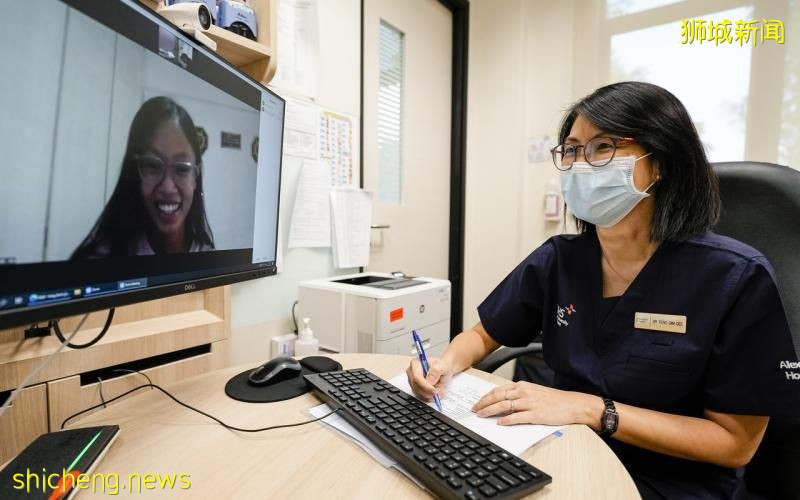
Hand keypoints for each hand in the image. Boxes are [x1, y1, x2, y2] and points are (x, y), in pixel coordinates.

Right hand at [406, 357, 453, 401]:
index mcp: (416, 363)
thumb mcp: (443, 366)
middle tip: (439, 391)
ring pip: (418, 393)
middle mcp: (411, 372)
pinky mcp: (415, 388)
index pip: (416, 377)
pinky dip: (429, 397)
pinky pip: (420, 396)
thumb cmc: (442, 365)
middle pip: (416, 386)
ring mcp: (412, 381)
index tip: (435, 390)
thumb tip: (429, 380)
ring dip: (429, 395)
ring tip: (439, 390)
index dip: (425, 386)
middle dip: (428, 392)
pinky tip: (435, 393)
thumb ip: (436, 371)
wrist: (444, 369)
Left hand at [472, 381, 602, 426]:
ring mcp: (530, 403)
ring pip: (504, 405)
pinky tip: (499, 423)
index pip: (498, 390)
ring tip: (481, 416)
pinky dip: (507, 420)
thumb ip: (518, 395)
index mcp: (522, 386)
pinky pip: (518, 417)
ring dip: (491, 411)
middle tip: (474, 410)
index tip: (477, 403)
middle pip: (498, 396)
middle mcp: (524, 392)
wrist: (573, 405)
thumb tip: (502, 402)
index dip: (485, 397)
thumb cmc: (554, 400)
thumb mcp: (534, 392)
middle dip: (484, 404)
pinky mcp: (536, 414)